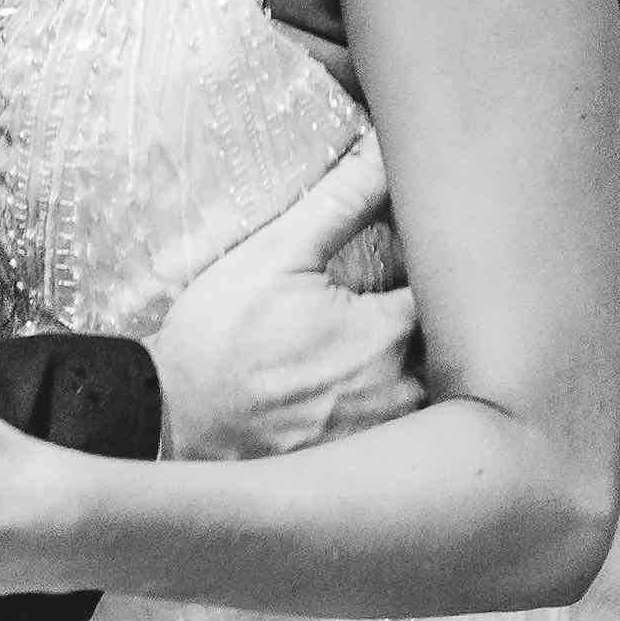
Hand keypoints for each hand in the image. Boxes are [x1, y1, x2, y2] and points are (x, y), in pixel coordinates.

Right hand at [148, 138, 424, 461]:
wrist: (167, 425)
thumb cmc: (215, 342)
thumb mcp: (274, 257)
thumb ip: (342, 202)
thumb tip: (383, 147)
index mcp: (387, 334)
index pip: (452, 293)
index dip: (437, 273)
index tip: (410, 264)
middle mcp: (399, 393)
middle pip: (448, 350)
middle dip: (433, 326)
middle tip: (385, 311)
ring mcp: (384, 440)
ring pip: (431, 396)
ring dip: (414, 371)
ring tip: (361, 357)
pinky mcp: (363, 473)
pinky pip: (402, 440)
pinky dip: (393, 416)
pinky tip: (347, 398)